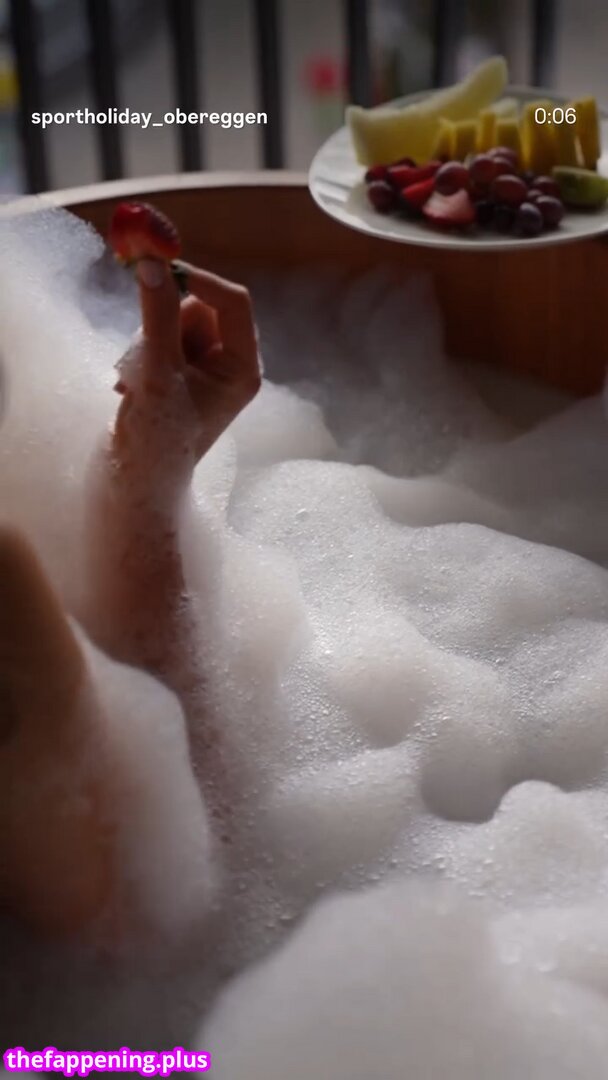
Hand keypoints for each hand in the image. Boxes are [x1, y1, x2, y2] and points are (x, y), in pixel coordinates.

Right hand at [113, 258, 260, 500]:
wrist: (136, 484)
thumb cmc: (157, 441)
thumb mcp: (157, 374)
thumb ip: (156, 316)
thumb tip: (153, 264)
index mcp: (243, 369)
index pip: (233, 302)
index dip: (199, 279)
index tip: (158, 266)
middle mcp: (231, 366)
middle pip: (200, 308)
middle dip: (164, 321)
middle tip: (142, 351)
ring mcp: (204, 370)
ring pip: (174, 321)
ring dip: (147, 341)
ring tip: (136, 382)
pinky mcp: (179, 374)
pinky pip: (159, 339)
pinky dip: (141, 355)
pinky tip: (132, 389)